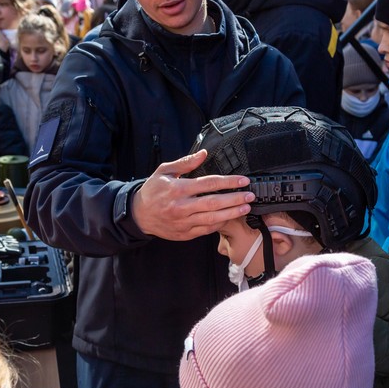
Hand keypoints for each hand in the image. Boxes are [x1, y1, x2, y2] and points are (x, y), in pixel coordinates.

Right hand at [131, 150, 252, 240]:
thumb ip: (186, 163)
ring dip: (231, 213)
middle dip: (235, 199)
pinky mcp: (184, 233)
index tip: (243, 180)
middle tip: (250, 195)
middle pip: (214, 203)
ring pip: (212, 219)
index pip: (208, 184)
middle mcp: (181, 207)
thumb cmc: (152, 191)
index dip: (228, 182)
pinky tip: (230, 219)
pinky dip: (219, 225)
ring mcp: (183, 222)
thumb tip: (204, 153)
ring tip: (245, 208)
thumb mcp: (164, 171)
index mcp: (178, 189)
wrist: (138, 215)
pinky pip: (206, 230)